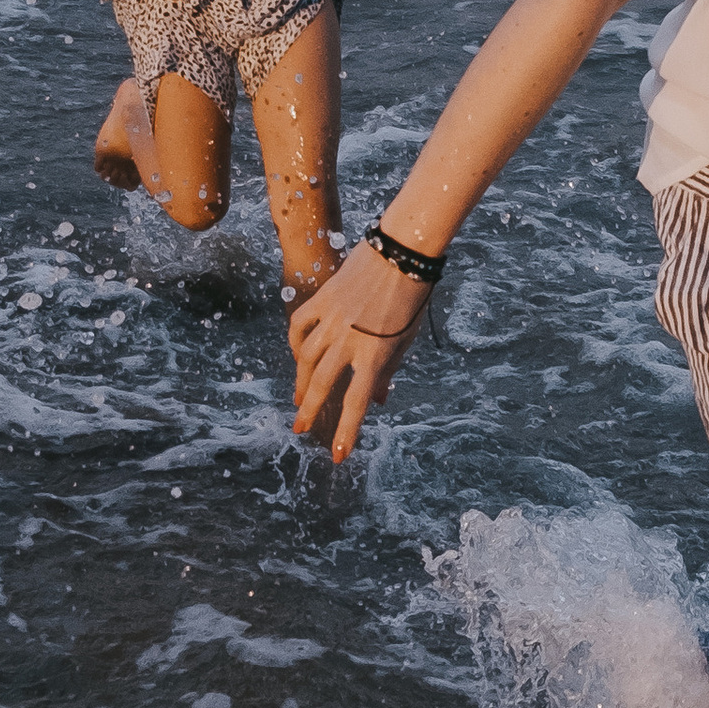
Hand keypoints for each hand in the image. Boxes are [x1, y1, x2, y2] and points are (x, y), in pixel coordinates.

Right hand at [289, 238, 429, 456]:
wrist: (403, 252)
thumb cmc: (413, 297)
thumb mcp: (407, 338)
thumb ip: (389, 370)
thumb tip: (378, 400)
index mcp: (377, 354)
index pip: (357, 402)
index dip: (347, 431)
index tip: (337, 455)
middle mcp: (350, 340)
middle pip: (323, 384)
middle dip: (310, 410)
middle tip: (299, 429)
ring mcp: (333, 319)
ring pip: (306, 358)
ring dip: (301, 381)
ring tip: (299, 397)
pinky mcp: (323, 299)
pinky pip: (300, 326)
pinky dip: (296, 343)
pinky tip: (297, 354)